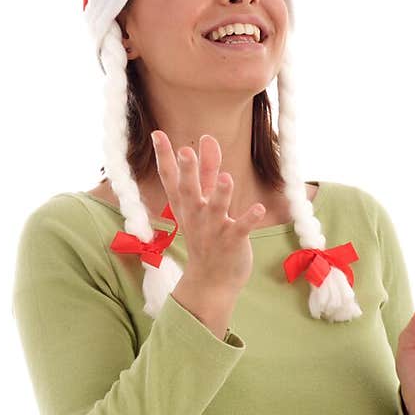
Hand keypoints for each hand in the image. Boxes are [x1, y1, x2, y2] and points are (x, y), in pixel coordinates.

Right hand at [151, 131, 264, 294]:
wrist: (211, 281)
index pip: (170, 178)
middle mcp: (196, 215)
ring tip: (228, 177)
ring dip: (221, 194)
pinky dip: (249, 218)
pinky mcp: (232, 241)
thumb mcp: (203, 202)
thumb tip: (207, 139)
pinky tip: (258, 208)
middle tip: (185, 151)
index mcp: (186, 205)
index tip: (157, 133)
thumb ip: (207, 170)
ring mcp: (213, 229)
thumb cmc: (207, 234)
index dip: (164, 156)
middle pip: (189, 191)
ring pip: (215, 208)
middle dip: (188, 172)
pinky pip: (240, 229)